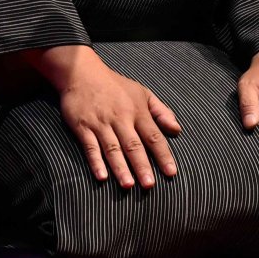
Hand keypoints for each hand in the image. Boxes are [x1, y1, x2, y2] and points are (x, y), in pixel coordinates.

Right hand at [22, 45, 181, 188]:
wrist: (81, 72)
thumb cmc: (115, 85)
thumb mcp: (142, 93)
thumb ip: (161, 112)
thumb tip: (177, 130)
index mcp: (137, 111)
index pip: (153, 136)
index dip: (163, 155)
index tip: (171, 173)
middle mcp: (120, 119)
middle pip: (133, 145)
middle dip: (142, 165)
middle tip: (149, 185)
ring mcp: (100, 123)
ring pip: (112, 148)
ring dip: (120, 167)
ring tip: (128, 185)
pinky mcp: (82, 126)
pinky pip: (90, 146)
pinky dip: (95, 161)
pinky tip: (101, 176)